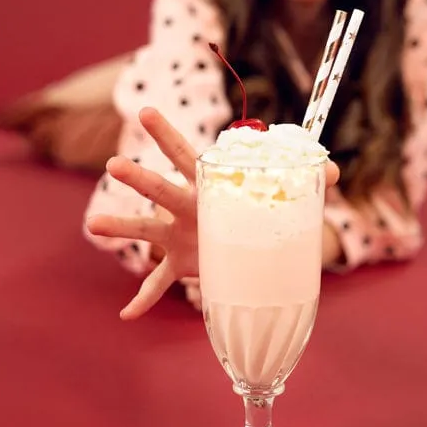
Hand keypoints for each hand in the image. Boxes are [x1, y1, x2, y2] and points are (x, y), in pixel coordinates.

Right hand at [87, 107, 339, 320]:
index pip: (187, 153)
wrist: (250, 244)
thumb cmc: (259, 209)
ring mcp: (179, 235)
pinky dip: (144, 298)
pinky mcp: (181, 264)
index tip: (146, 111)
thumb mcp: (283, 195)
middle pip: (160, 188)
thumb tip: (332, 170)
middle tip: (114, 164)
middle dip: (140, 177)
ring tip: (94, 224)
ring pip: (147, 229)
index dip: (168, 133)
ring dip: (123, 226)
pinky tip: (127, 314)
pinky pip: (158, 283)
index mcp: (209, 185)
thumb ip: (307, 180)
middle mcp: (187, 206)